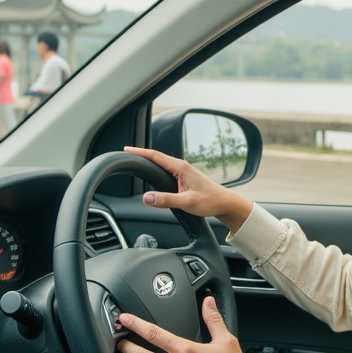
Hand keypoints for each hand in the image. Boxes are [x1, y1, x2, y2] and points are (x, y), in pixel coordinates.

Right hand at [123, 146, 252, 233]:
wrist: (225, 203)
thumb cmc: (210, 201)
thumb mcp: (187, 202)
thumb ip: (166, 200)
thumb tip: (146, 197)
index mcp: (180, 168)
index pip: (155, 156)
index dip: (140, 152)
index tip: (127, 149)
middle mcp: (181, 166)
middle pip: (156, 157)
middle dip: (141, 154)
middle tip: (126, 154)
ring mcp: (183, 171)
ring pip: (161, 163)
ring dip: (148, 160)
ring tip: (135, 160)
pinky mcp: (184, 177)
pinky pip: (166, 169)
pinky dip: (156, 167)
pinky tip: (152, 172)